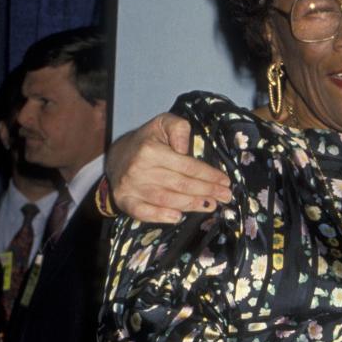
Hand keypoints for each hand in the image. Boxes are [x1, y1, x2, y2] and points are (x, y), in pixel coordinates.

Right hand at [108, 114, 231, 222]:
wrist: (117, 156)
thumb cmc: (147, 141)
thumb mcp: (163, 124)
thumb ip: (178, 128)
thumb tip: (185, 148)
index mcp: (151, 150)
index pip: (187, 166)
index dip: (209, 175)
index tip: (225, 181)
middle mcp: (139, 169)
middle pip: (180, 184)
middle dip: (207, 191)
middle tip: (225, 196)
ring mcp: (131, 187)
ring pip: (167, 199)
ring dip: (192, 205)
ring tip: (211, 205)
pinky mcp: (125, 200)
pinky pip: (143, 212)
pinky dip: (161, 216)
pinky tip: (178, 217)